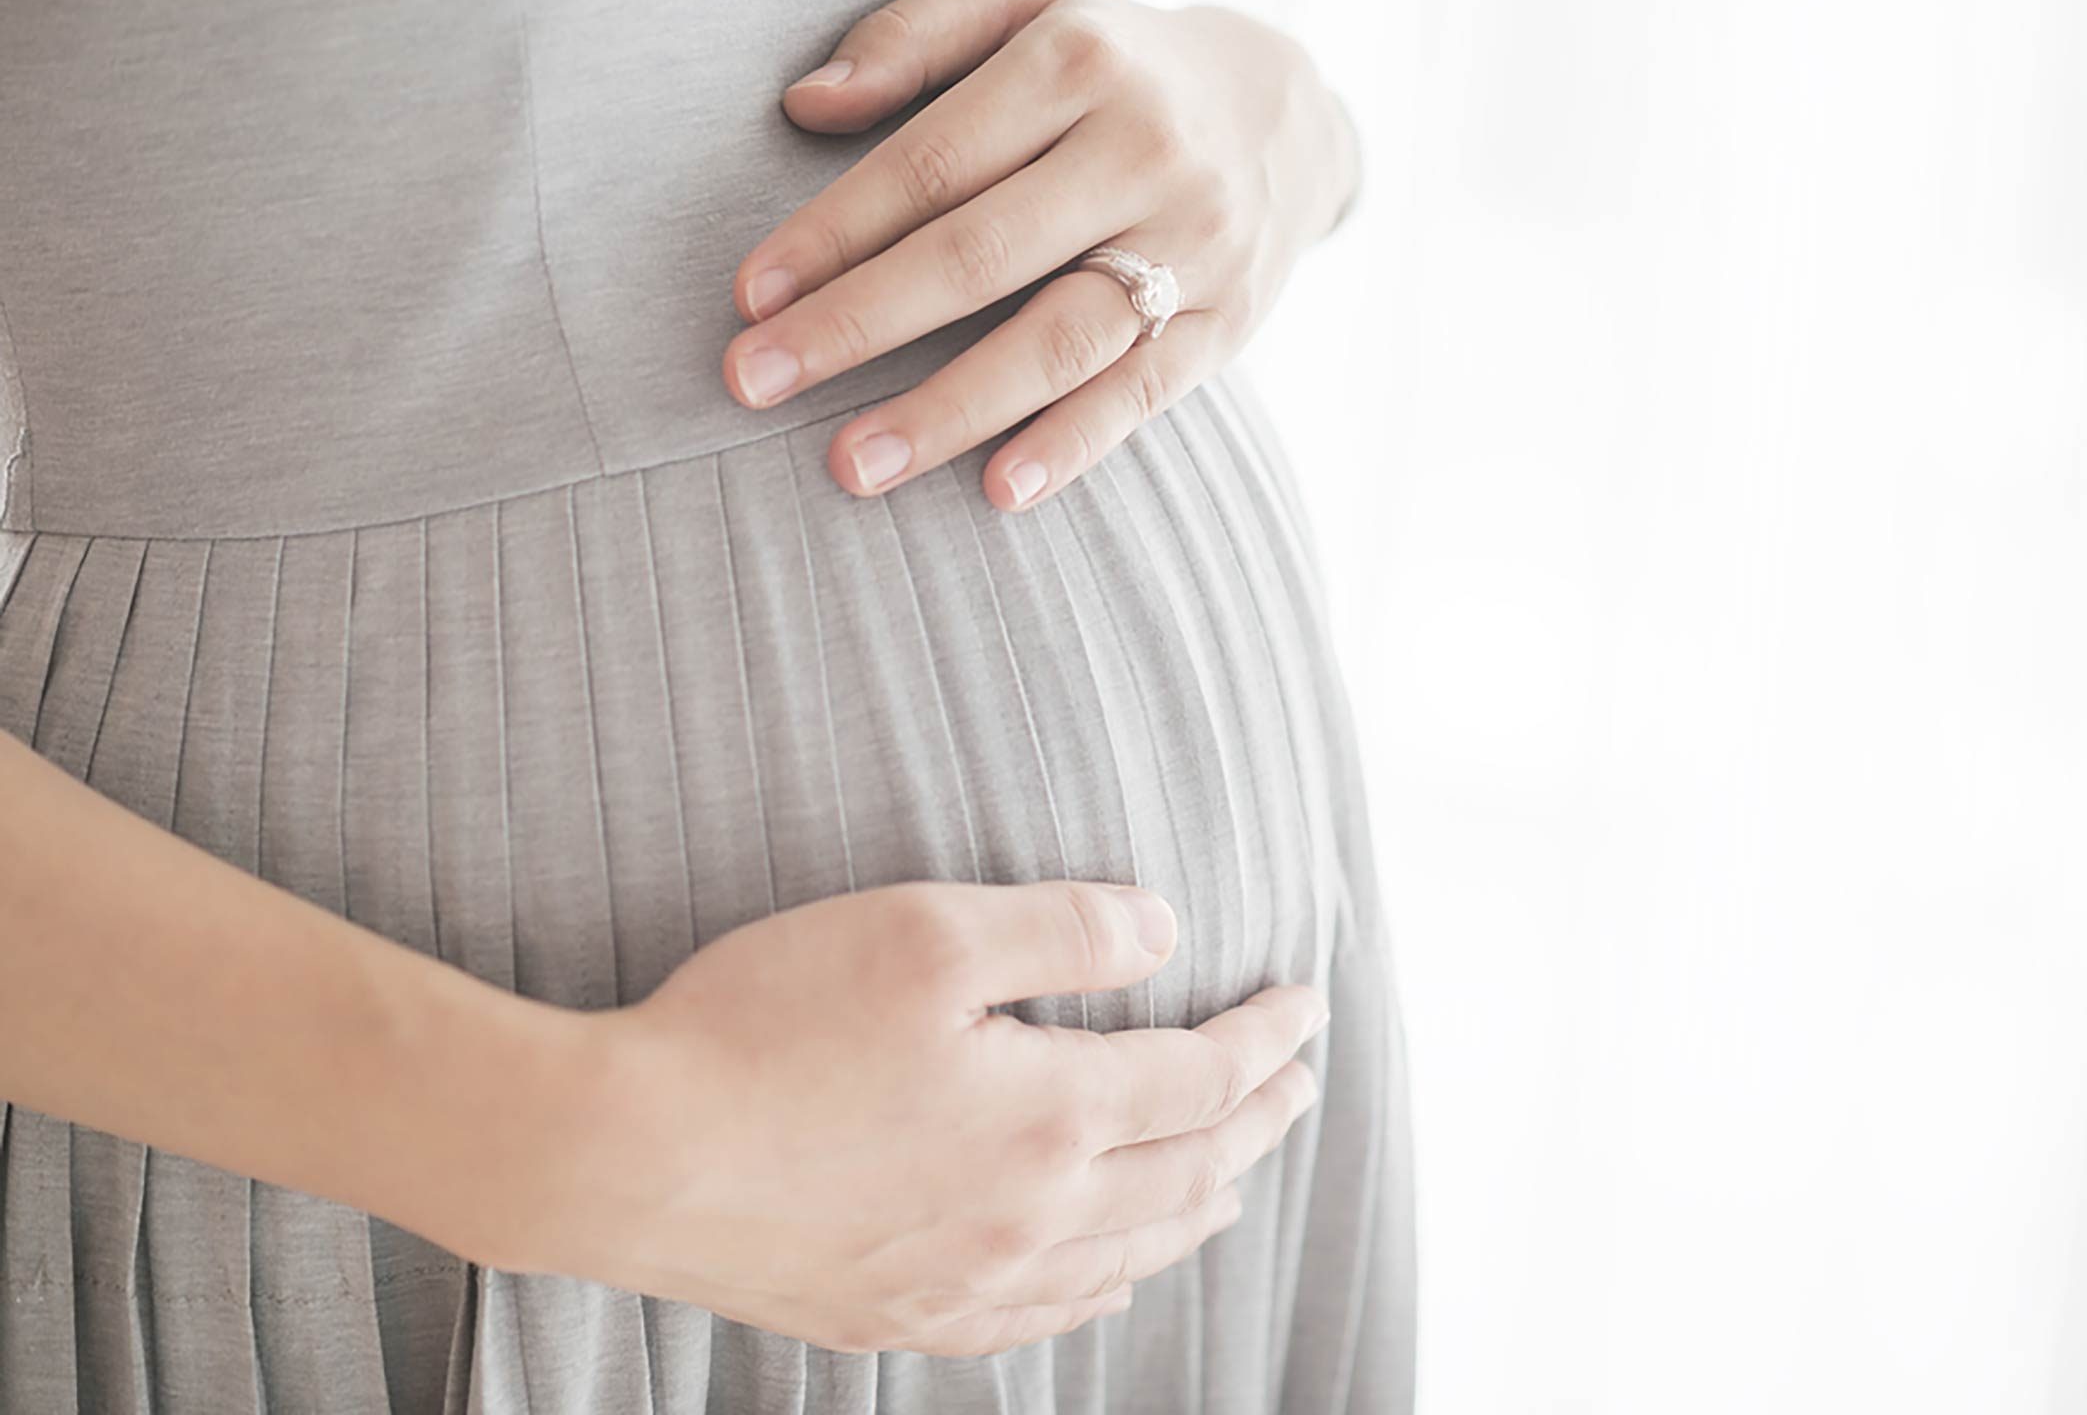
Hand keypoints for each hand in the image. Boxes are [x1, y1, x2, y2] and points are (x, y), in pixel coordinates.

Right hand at [533, 880, 1326, 1356]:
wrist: (621, 1155)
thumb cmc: (764, 1025)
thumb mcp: (925, 932)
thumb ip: (1064, 929)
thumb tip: (1167, 931)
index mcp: (1051, 1117)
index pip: (1204, 1080)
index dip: (1267, 1040)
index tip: (1306, 1004)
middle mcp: (1030, 1217)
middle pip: (1187, 1173)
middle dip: (1257, 1122)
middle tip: (1298, 1084)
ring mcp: (964, 1280)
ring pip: (1128, 1255)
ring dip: (1198, 1208)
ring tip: (1233, 1179)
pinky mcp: (897, 1316)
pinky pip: (1043, 1317)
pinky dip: (1106, 1284)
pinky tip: (1107, 1273)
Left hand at [721, 0, 1360, 510]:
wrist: (1280, 114)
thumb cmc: (1107, 63)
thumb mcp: (1021, 3)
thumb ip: (912, 36)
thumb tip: (805, 105)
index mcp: (1077, 61)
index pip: (933, 161)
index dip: (833, 230)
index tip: (747, 295)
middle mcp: (1144, 150)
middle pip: (982, 253)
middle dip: (858, 324)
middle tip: (749, 383)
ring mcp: (1195, 244)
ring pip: (1059, 338)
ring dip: (950, 409)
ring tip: (849, 466)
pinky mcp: (1230, 324)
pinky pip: (1142, 394)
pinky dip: (1071, 446)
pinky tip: (997, 492)